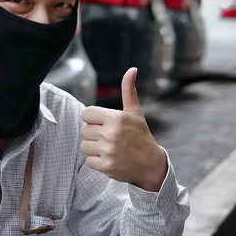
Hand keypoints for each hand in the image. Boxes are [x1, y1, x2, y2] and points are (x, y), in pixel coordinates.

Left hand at [80, 68, 167, 191]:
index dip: (93, 119)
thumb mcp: (135, 112)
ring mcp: (108, 151)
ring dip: (94, 148)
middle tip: (109, 137)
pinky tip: (110, 158)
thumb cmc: (140, 134)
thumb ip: (128, 90)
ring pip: (84, 146)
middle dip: (94, 134)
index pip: (86, 114)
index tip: (104, 123)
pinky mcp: (106, 166)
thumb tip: (132, 69)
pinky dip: (97, 161)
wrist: (151, 164)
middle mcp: (111, 134)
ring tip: (109, 147)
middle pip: (84, 130)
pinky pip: (89, 161)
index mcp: (116, 118)